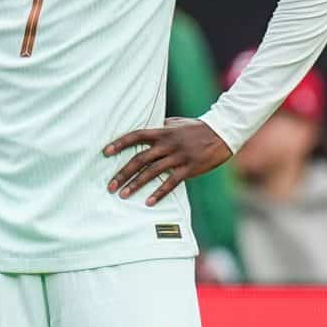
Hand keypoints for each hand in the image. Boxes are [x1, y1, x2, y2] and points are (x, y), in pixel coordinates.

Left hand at [104, 118, 229, 204]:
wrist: (221, 132)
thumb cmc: (196, 128)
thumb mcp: (176, 123)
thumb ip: (160, 128)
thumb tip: (143, 133)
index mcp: (163, 132)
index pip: (136, 136)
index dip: (119, 144)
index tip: (105, 152)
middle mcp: (168, 144)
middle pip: (140, 159)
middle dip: (123, 173)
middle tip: (110, 185)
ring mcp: (178, 157)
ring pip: (152, 172)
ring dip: (136, 184)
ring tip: (123, 195)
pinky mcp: (189, 168)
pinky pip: (171, 183)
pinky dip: (159, 193)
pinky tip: (148, 202)